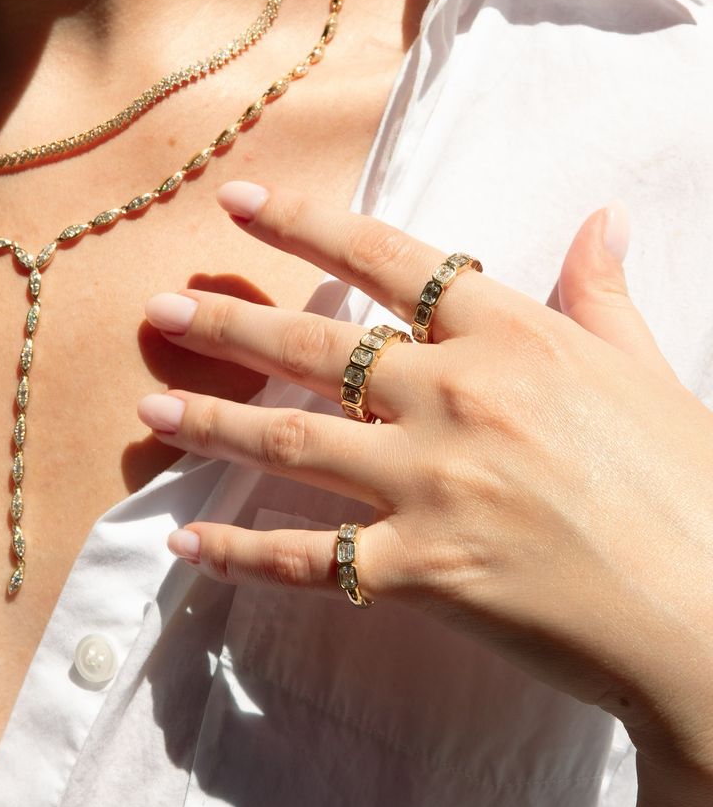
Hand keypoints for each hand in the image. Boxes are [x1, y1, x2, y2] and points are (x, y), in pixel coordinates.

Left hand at [138, 181, 712, 793]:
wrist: (711, 605)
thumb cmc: (688, 482)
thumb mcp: (643, 368)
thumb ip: (600, 293)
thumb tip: (602, 217)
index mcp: (510, 336)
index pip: (388, 258)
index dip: (305, 224)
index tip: (237, 202)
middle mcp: (456, 395)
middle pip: (317, 347)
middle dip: (230, 326)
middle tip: (162, 314)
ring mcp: (431, 483)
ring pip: (294, 442)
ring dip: (213, 424)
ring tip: (149, 413)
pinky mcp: (420, 569)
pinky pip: (308, 559)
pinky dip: (243, 553)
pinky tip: (188, 545)